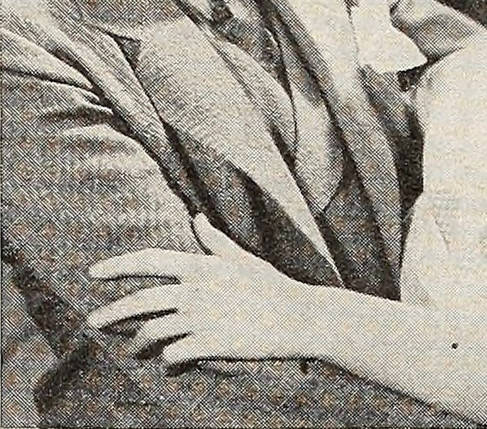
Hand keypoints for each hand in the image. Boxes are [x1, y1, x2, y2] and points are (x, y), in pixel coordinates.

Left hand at [87, 216, 320, 364]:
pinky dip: (166, 363)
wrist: (297, 317)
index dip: (118, 266)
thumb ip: (214, 241)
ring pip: (151, 333)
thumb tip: (197, 218)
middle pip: (139, 302)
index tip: (94, 272)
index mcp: (201, 266)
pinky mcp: (208, 345)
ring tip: (134, 350)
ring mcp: (200, 319)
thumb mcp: (241, 258)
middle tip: (93, 322)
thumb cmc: (271, 285)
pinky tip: (169, 365)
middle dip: (110, 313)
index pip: (149, 260)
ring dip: (137, 344)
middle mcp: (195, 290)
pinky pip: (172, 357)